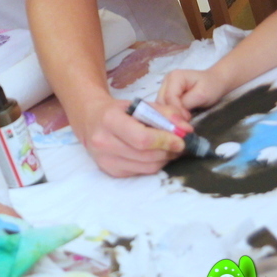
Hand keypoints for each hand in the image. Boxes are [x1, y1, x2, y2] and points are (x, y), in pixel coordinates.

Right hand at [70, 96, 184, 176]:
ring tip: (169, 149)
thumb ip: (165, 113)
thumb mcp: (139, 104)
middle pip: (147, 155)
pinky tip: (154, 155)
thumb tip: (186, 128)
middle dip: (168, 151)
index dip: (164, 141)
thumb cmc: (117, 110)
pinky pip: (140, 172)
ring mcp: (105, 159)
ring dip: (164, 159)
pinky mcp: (109, 171)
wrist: (89, 119)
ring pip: (147, 167)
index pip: (142, 138)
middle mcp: (103, 142)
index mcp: (109, 120)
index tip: (181, 140)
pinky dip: (152, 164)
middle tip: (180, 144)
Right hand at [156, 67, 230, 115]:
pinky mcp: (167, 94)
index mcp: (174, 77)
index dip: (176, 110)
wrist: (215, 82)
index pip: (169, 97)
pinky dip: (170, 114)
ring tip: (182, 122)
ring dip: (169, 115)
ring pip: (161, 105)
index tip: (187, 119)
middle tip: (183, 124)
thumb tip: (177, 116)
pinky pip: (164, 106)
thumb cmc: (211, 86)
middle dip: (170, 114)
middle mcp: (166, 81)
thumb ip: (186, 104)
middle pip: (161, 101)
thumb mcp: (201, 95)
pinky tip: (179, 119)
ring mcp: (165, 88)